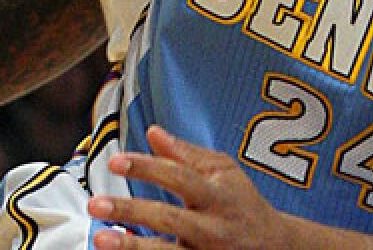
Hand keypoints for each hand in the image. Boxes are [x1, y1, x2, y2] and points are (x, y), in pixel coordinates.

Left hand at [87, 126, 289, 249]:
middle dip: (131, 211)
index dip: (148, 168)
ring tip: (100, 238)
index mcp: (218, 195)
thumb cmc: (242, 202)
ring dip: (132, 247)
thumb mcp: (224, 172)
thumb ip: (186, 154)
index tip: (116, 161)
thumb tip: (153, 133)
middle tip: (95, 204)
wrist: (276, 247)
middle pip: (170, 219)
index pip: (180, 178)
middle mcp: (213, 228)